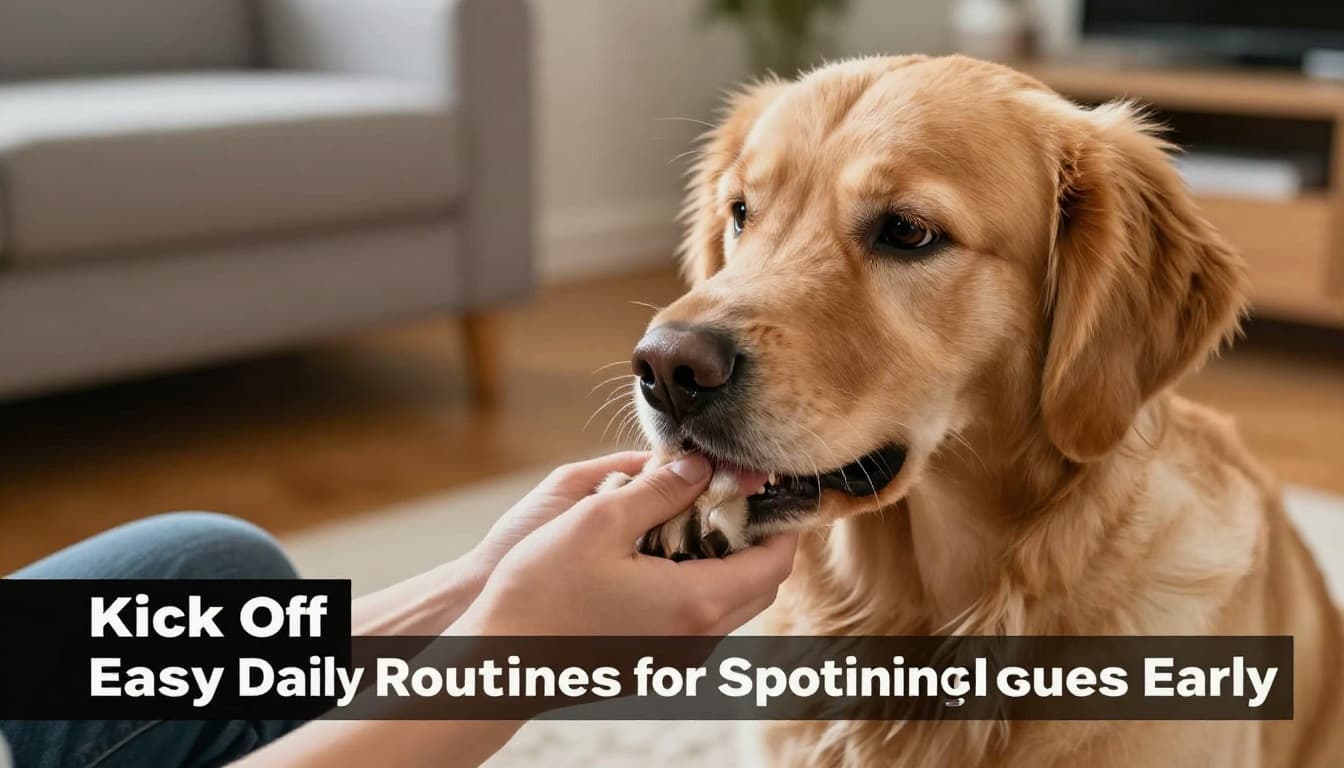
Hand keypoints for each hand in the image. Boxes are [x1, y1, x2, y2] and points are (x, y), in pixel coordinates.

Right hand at [452, 454, 798, 635]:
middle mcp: (697, 639)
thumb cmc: (542, 587)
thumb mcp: (600, 518)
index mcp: (696, 602)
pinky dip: (696, 588)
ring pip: (728, 607)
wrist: (499, 659)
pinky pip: (697, 624)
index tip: (764, 487)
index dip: (780, 521)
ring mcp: (676, 659)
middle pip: (759, 587)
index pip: (774, 562)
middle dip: (753, 540)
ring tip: (686, 524)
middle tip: (725, 498)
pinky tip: (656, 561)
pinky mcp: (654, 668)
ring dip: (723, 564)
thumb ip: (661, 489)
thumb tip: (703, 466)